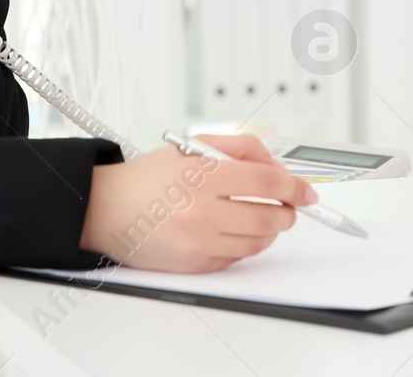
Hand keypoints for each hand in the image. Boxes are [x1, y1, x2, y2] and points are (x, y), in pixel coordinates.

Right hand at [79, 134, 318, 273]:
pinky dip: (245, 245)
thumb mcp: (190, 147)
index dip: (295, 186)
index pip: (266, 181)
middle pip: (269, 215)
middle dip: (287, 210)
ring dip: (270, 229)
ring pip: (258, 240)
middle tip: (287, 205)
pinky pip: (237, 258)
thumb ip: (238, 147)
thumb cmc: (146, 178)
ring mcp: (198, 241)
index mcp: (201, 175)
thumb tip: (275, 163)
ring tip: (261, 216)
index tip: (307, 191)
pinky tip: (235, 230)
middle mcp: (200, 210)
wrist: (106, 210)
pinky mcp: (195, 265)